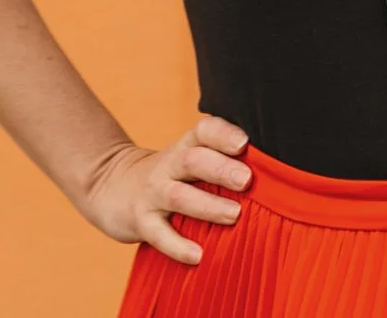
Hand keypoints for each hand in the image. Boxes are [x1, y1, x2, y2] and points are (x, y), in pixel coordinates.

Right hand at [75, 113, 252, 264]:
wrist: (111, 187)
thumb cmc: (170, 175)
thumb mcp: (189, 160)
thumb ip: (222, 162)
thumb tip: (276, 175)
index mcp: (186, 147)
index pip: (203, 131)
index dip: (222, 134)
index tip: (245, 142)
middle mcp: (169, 165)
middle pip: (193, 159)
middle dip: (220, 168)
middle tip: (247, 179)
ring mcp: (152, 193)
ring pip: (179, 196)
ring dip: (207, 205)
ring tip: (234, 215)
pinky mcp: (140, 220)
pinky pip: (158, 233)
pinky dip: (177, 245)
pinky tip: (198, 256)